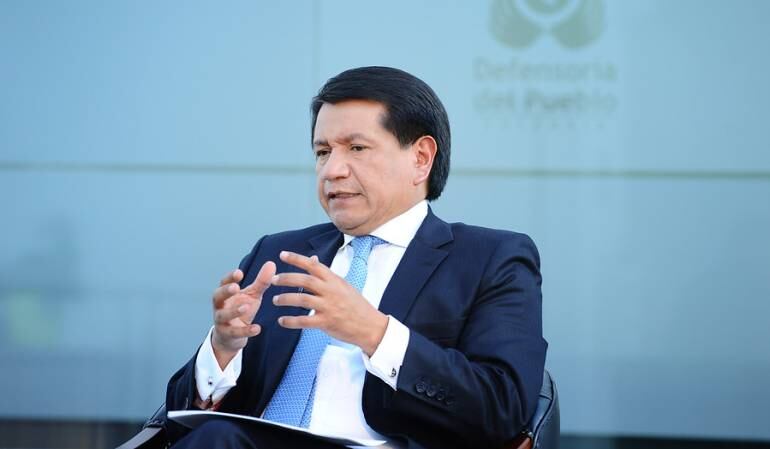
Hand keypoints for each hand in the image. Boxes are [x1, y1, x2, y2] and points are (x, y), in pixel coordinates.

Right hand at [211, 262, 275, 367]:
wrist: (232, 336)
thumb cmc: (241, 310)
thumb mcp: (252, 295)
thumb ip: (261, 281)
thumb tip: (271, 263)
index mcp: (225, 294)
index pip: (224, 282)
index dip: (230, 278)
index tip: (239, 273)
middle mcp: (220, 306)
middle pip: (217, 296)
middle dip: (225, 291)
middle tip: (235, 287)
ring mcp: (221, 321)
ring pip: (223, 315)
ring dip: (234, 311)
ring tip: (246, 307)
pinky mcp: (227, 334)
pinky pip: (235, 333)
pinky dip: (245, 331)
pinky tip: (257, 328)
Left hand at [270, 251, 388, 355]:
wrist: (370, 326)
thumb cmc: (356, 305)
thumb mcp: (343, 285)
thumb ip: (326, 275)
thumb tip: (313, 260)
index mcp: (334, 280)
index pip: (313, 265)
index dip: (296, 259)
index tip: (282, 255)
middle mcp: (331, 291)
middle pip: (304, 280)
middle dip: (286, 278)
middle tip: (273, 279)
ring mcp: (329, 307)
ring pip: (302, 299)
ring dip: (285, 299)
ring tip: (275, 300)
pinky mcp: (326, 322)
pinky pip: (304, 321)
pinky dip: (291, 321)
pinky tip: (282, 321)